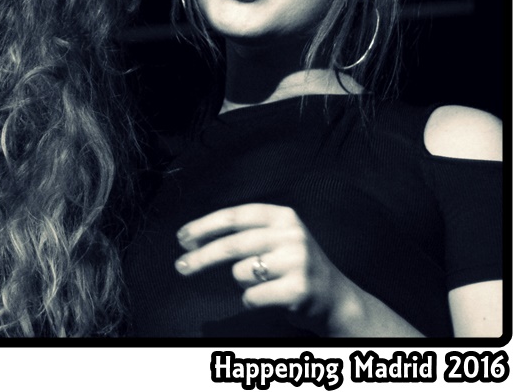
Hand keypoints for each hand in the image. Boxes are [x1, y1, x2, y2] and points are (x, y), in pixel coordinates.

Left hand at [174, 203, 360, 335]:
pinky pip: (251, 297)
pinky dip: (252, 300)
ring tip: (264, 283)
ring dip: (242, 282)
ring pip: (240, 273)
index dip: (203, 226)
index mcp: (282, 216)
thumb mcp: (276, 237)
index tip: (181, 238)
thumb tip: (192, 240)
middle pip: (231, 245)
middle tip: (180, 266)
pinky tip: (270, 297)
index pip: (233, 216)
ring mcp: (297, 262)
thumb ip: (242, 233)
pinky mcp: (298, 289)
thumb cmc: (293, 267)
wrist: (336, 298)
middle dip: (200, 257)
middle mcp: (291, 234)